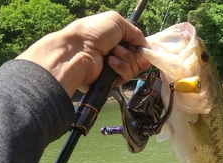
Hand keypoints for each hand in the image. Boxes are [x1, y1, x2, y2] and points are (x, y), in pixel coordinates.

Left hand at [16, 11, 149, 95]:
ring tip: (112, 54)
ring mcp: (115, 66)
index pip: (138, 45)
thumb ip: (136, 32)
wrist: (77, 51)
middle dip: (133, 53)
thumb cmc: (93, 32)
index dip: (142, 47)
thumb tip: (145, 46)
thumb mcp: (117, 22)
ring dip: (126, 59)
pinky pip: (127, 76)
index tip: (140, 47)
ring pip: (135, 67)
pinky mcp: (112, 79)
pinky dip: (121, 68)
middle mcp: (116, 52)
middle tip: (118, 48)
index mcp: (116, 37)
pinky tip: (110, 63)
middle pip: (139, 57)